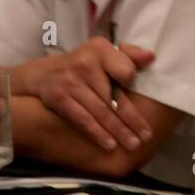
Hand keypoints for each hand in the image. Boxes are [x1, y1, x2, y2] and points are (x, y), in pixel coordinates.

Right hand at [18, 39, 155, 152]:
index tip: (143, 97)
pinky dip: (97, 134)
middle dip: (131, 119)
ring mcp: (71, 82)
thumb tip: (150, 57)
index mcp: (101, 50)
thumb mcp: (104, 52)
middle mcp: (86, 64)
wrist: (44, 73)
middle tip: (146, 136)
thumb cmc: (85, 64)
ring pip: (100, 111)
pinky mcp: (60, 99)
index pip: (124, 69)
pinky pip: (82, 119)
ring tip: (132, 144)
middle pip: (114, 96)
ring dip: (118, 130)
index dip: (131, 83)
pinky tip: (110, 144)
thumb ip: (128, 54)